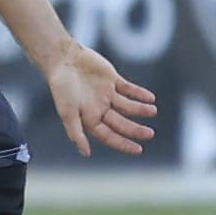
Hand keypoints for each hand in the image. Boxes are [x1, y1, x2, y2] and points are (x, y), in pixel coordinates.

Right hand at [43, 42, 156, 156]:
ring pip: (127, 106)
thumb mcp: (67, 113)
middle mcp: (99, 108)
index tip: (138, 150)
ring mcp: (106, 94)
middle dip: (135, 129)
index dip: (123, 143)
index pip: (110, 135)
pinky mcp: (111, 79)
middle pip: (121, 123)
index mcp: (90, 119)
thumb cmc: (62, 88)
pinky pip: (128, 89)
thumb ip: (76, 134)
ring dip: (140, 109)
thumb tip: (86, 155)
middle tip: (150, 134)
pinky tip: (150, 98)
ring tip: (153, 111)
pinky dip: (139, 93)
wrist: (63, 59)